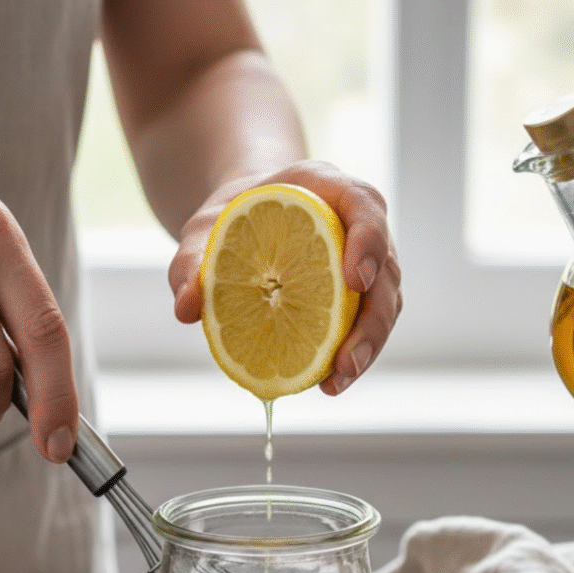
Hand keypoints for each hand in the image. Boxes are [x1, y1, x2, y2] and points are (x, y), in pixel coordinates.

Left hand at [169, 160, 401, 394]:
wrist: (244, 225)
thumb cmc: (229, 221)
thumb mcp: (200, 234)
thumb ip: (190, 262)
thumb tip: (187, 307)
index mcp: (325, 190)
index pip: (364, 205)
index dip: (369, 242)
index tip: (355, 280)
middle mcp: (355, 225)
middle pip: (386, 269)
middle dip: (372, 320)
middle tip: (345, 360)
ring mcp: (365, 263)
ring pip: (385, 305)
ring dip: (368, 347)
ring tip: (335, 382)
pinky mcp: (359, 297)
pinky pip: (368, 325)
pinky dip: (353, 355)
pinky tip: (327, 382)